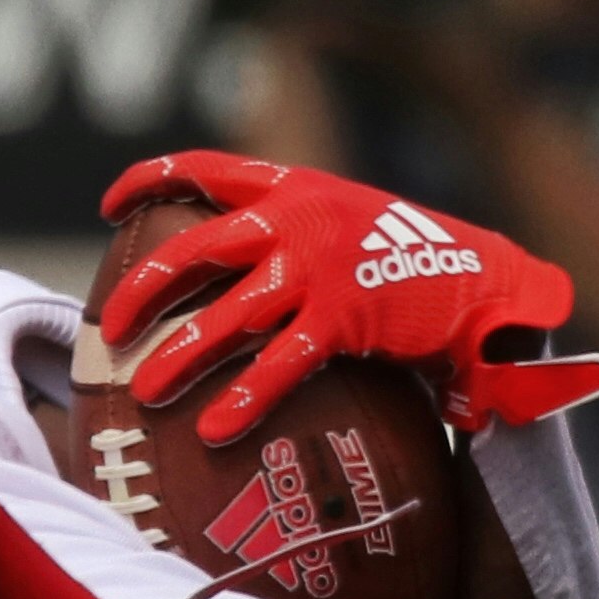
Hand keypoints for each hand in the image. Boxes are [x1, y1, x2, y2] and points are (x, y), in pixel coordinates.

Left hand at [94, 150, 598, 440]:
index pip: (206, 169)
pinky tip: (214, 429)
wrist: (487, 274)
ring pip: (227, 312)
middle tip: (115, 327)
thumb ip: (293, 238)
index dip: (150, 181)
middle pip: (195, 248)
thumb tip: (231, 277)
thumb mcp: (347, 222)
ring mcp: (317, 268)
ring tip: (145, 391)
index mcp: (294, 187)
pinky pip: (280, 362)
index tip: (111, 204)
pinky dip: (243, 396)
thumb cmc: (412, 261)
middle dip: (147, 288)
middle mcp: (296, 219)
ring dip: (181, 353)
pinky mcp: (343, 316)